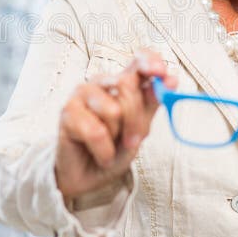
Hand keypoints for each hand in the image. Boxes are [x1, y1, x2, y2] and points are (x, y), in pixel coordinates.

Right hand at [54, 49, 176, 202]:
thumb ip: (152, 103)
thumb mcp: (141, 127)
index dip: (150, 61)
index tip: (161, 72)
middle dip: (136, 121)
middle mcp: (102, 82)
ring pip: (113, 110)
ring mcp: (82, 93)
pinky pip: (96, 132)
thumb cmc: (115, 148)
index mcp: (123, 81)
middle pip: (128, 86)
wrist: (90, 177)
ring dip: (117, 137)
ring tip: (110, 146)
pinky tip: (99, 154)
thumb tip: (171, 79)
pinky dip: (104, 151)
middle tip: (132, 141)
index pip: (138, 59)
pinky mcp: (67, 111)